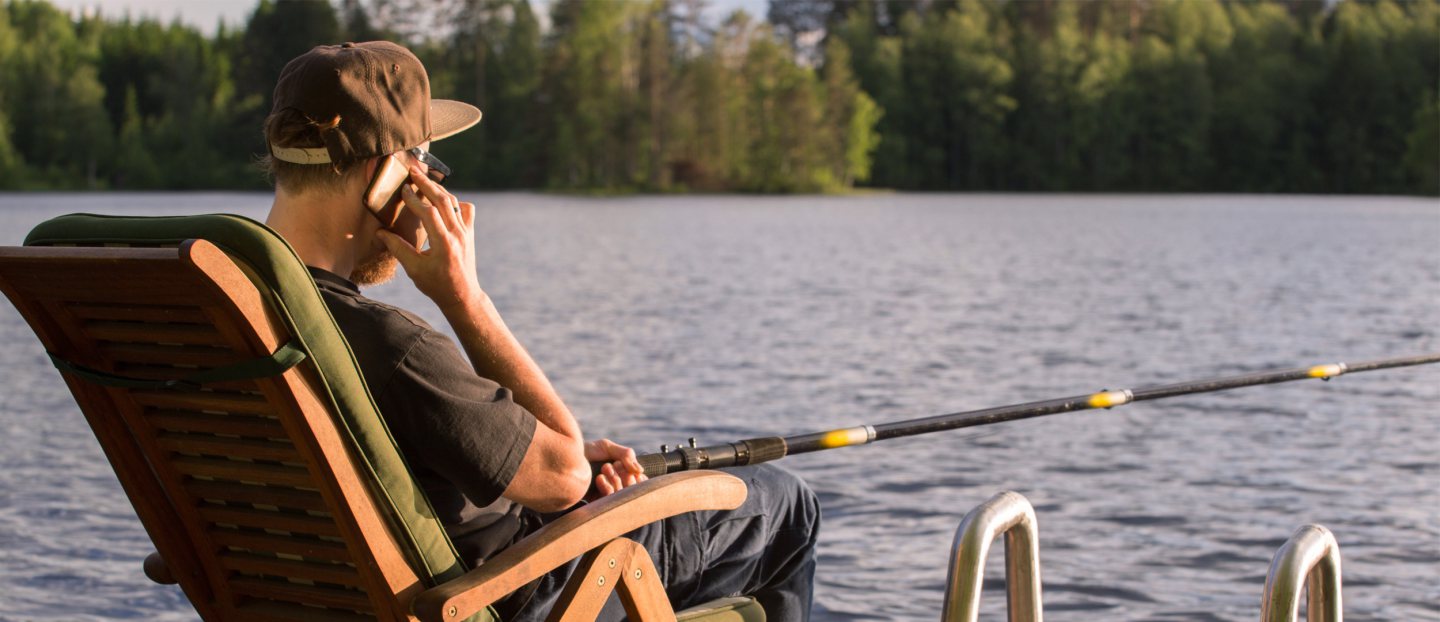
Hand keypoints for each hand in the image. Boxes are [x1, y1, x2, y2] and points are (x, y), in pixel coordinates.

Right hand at [375, 166, 481, 310]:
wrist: (462, 295)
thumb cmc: (436, 285)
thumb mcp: (414, 270)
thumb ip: (398, 249)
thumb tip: (380, 233)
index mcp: (444, 243)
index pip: (429, 213)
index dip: (415, 199)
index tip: (403, 189)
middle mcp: (458, 234)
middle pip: (444, 200)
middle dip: (427, 184)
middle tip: (413, 171)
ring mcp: (466, 233)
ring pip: (454, 203)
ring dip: (438, 189)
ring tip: (424, 178)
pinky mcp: (470, 233)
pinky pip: (465, 210)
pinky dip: (454, 202)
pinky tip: (443, 200)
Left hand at [584, 439, 646, 497]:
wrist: (567, 456)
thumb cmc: (587, 450)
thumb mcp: (607, 447)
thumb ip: (626, 455)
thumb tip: (640, 470)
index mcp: (621, 473)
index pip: (639, 481)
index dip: (637, 476)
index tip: (628, 466)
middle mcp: (616, 485)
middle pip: (632, 489)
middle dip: (625, 475)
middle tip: (613, 465)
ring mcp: (606, 494)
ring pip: (621, 495)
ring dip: (615, 480)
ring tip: (604, 468)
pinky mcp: (596, 501)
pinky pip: (609, 501)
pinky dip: (607, 488)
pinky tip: (600, 478)